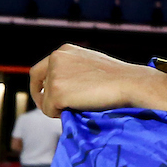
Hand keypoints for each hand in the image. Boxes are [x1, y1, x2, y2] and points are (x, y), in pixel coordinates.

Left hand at [30, 44, 156, 116]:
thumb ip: (75, 71)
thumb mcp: (91, 66)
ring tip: (81, 107)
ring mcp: (54, 75)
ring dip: (59, 108)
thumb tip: (68, 88)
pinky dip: (61, 115)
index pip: (41, 69)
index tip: (45, 96)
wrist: (129, 83)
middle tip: (53, 109)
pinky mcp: (56, 91)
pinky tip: (80, 108)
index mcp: (64, 51)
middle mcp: (55, 59)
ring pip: (46, 100)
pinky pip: (49, 111)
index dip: (41, 84)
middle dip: (41, 97)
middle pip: (37, 82)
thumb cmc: (118, 78)